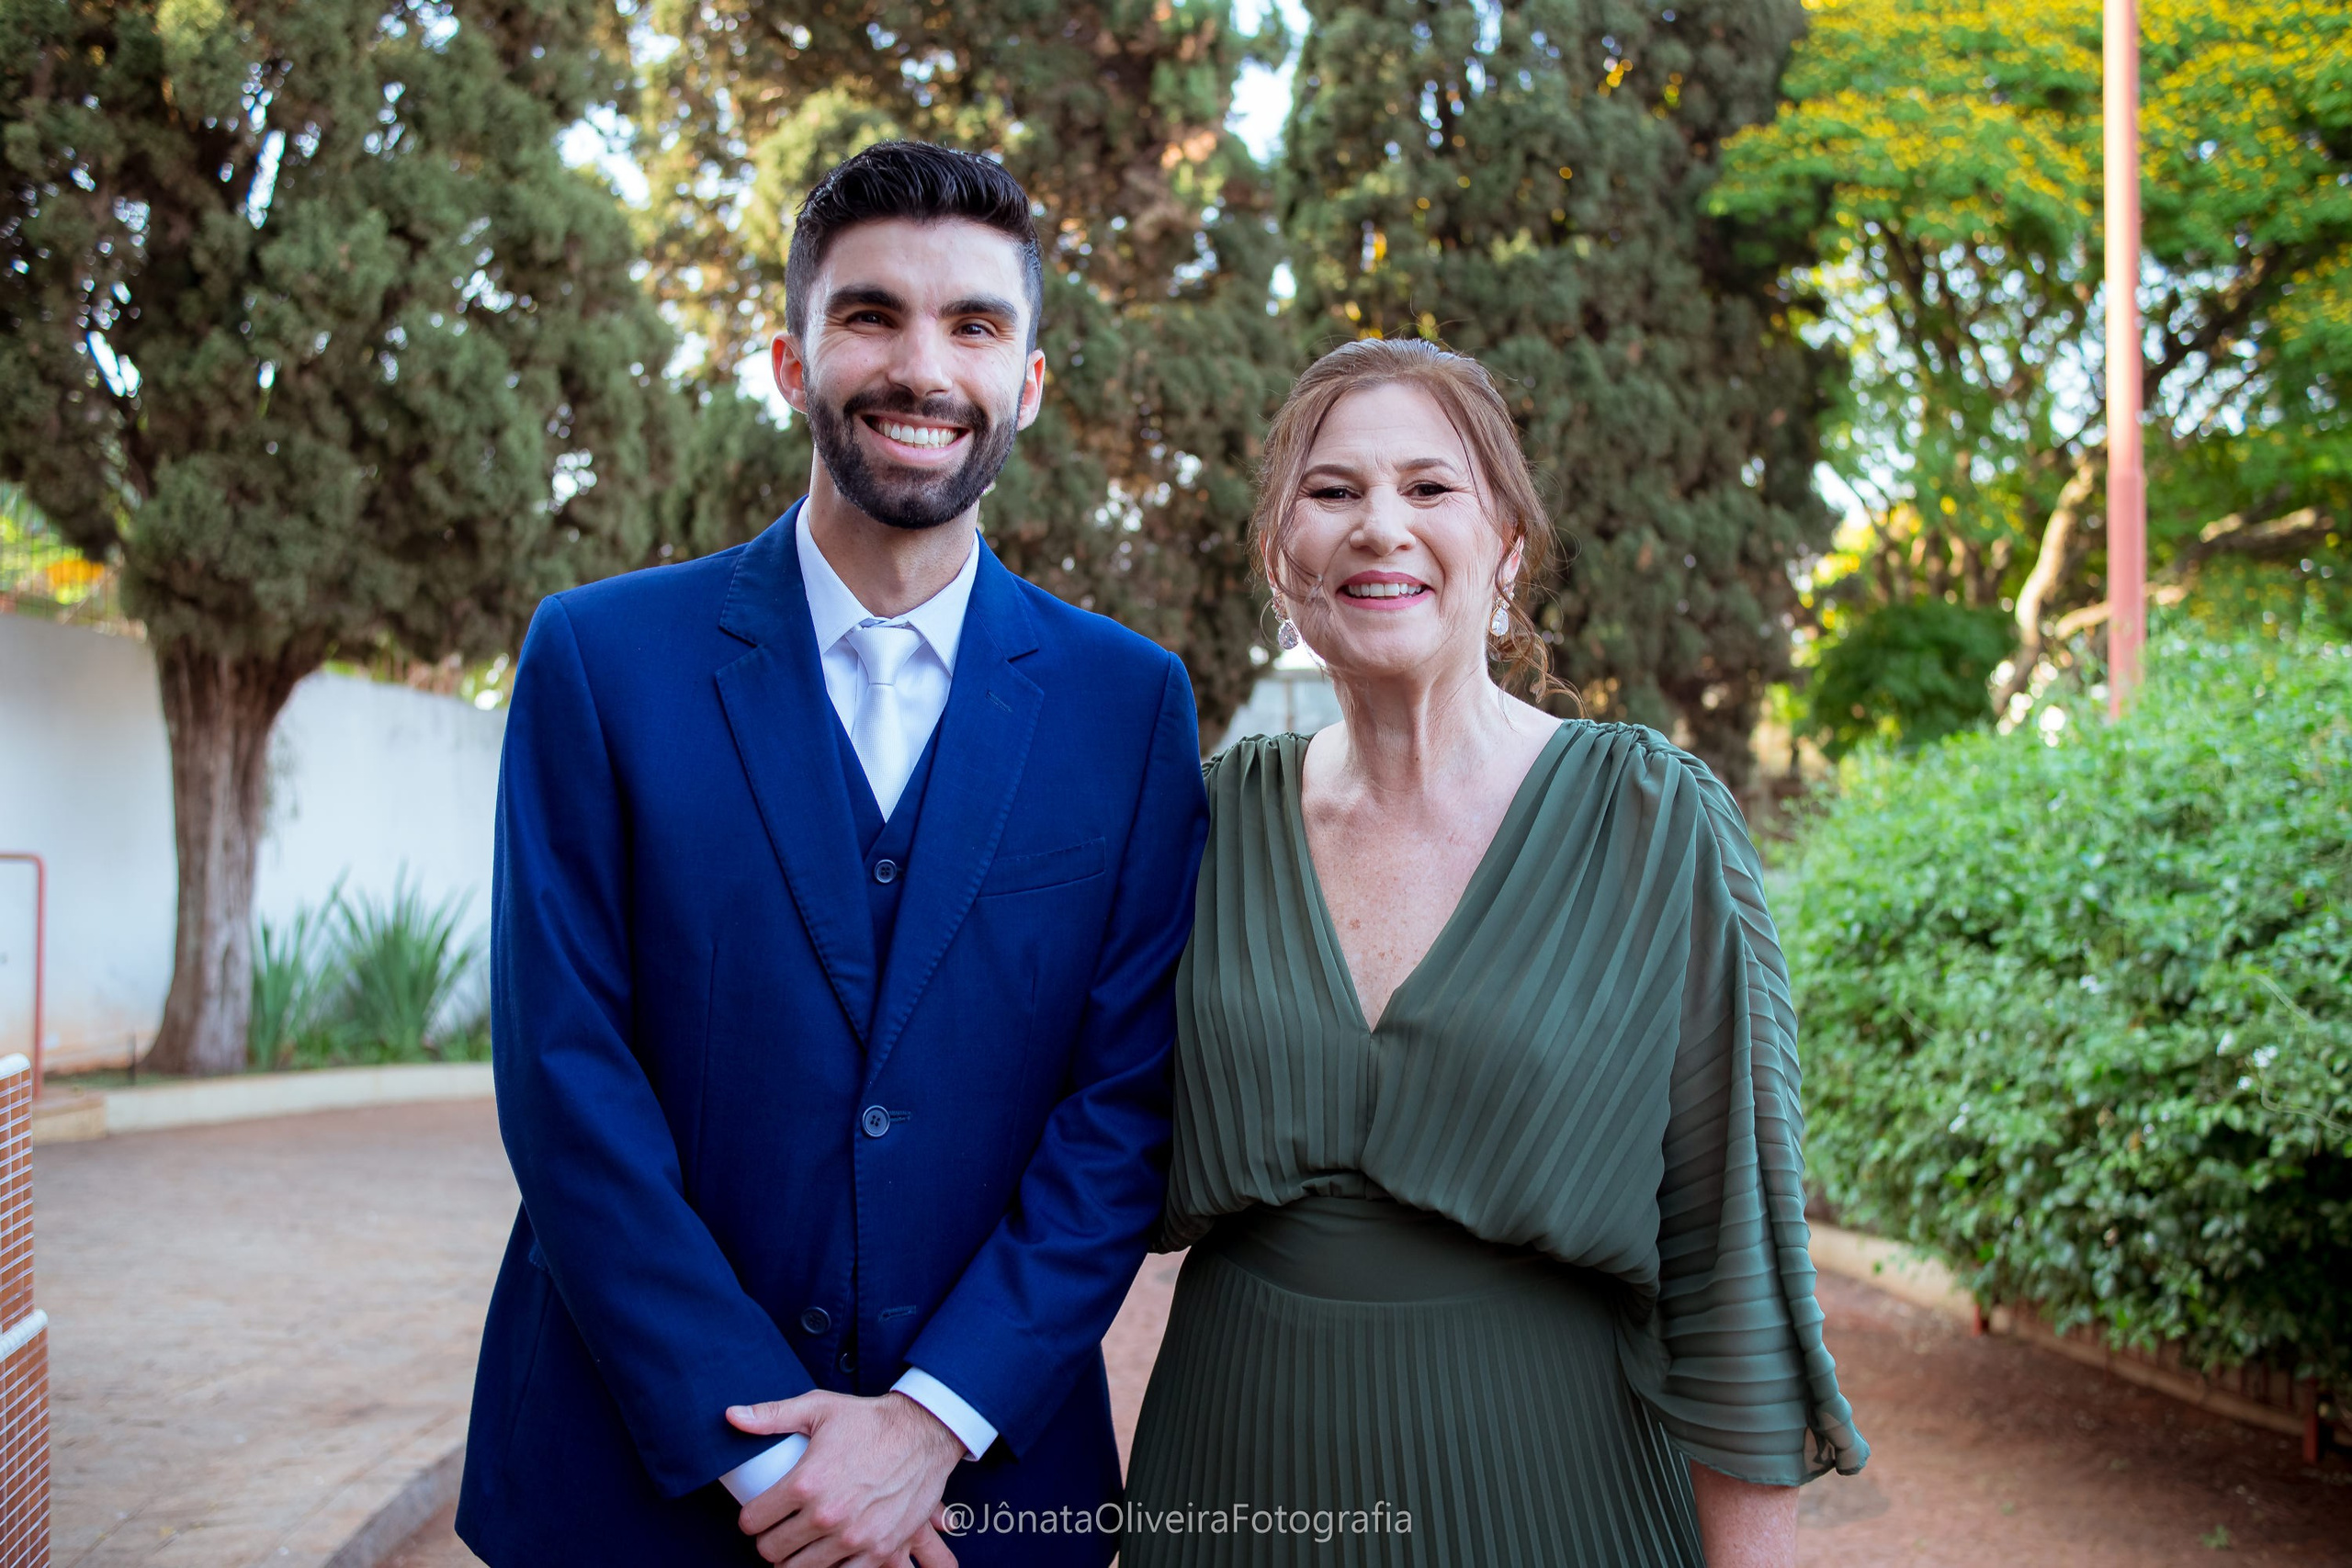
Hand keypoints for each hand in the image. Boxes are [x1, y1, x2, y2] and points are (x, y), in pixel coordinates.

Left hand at [728, 1390, 964, 1565]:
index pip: (753, 1521)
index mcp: (806, 1482)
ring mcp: (853, 1537)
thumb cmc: (870, 1420)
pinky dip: (829, 1567)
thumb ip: (771, 1415)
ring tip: (800, 1542)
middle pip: (771, 1551)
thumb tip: (731, 1416)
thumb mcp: (819, 1408)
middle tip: (778, 1529)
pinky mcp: (878, 1550)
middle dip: (769, 1540)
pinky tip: (827, 1552)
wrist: (925, 1433)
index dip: (751, 1517)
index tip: (759, 1513)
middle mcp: (827, 1515)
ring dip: (795, 1558)